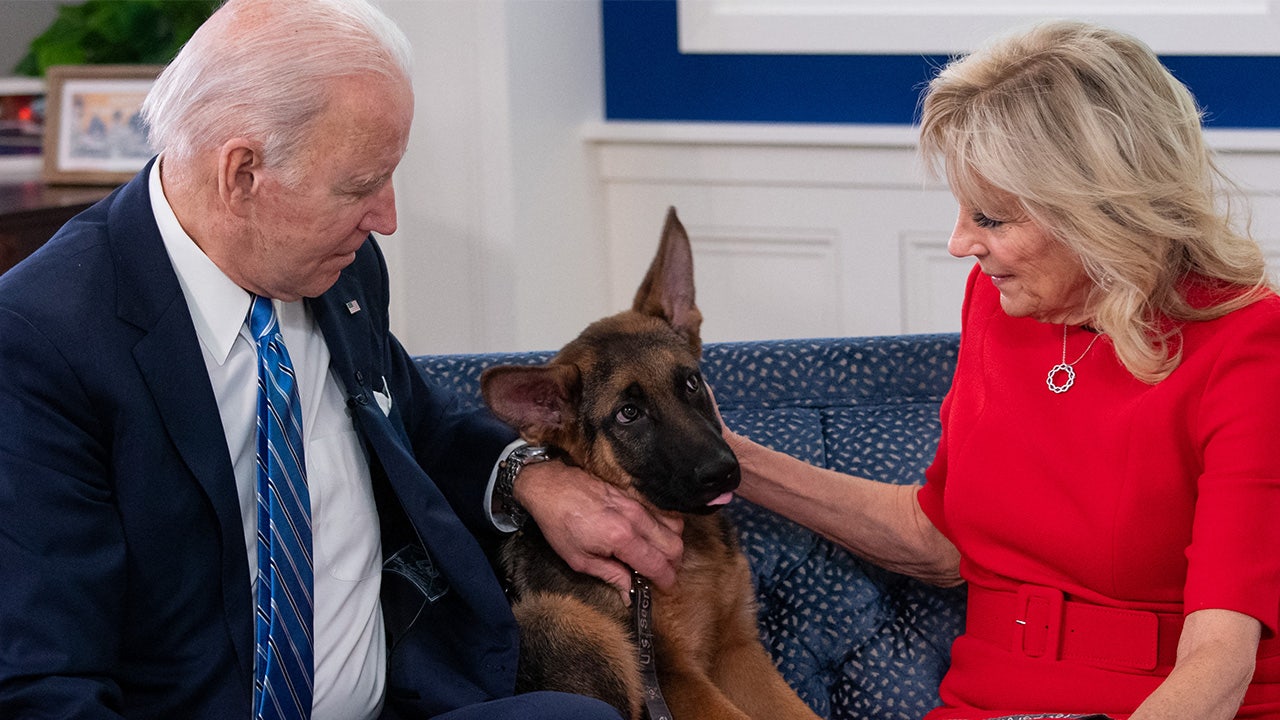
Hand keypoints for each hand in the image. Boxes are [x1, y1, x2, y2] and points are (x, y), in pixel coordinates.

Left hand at [514, 460, 683, 602]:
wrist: (551, 486)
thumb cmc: (560, 524)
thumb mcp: (579, 560)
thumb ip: (610, 576)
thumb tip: (629, 593)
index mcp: (621, 538)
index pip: (657, 564)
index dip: (666, 580)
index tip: (665, 588)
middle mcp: (635, 519)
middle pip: (674, 545)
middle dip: (673, 564)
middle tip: (661, 574)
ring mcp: (638, 504)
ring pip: (675, 526)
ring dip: (671, 544)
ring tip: (657, 555)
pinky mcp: (635, 494)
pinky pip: (663, 511)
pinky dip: (666, 526)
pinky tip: (653, 536)